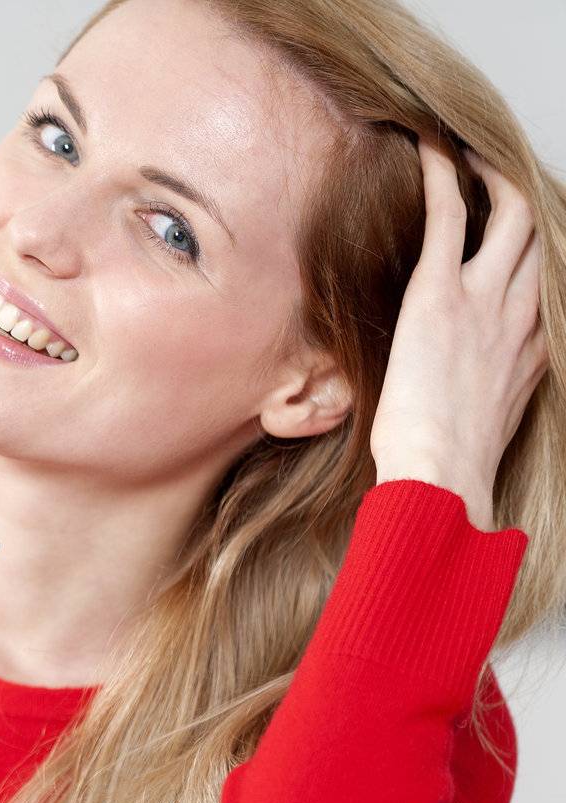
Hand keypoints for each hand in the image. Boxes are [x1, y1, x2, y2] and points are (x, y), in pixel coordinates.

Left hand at [370, 137, 547, 530]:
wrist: (442, 474)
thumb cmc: (448, 464)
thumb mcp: (488, 419)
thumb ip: (488, 389)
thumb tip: (461, 390)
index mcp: (539, 344)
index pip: (553, 273)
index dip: (540, 243)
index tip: (519, 227)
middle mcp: (526, 313)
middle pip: (546, 232)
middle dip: (525, 195)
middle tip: (496, 170)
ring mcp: (486, 300)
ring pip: (512, 211)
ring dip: (491, 172)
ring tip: (469, 148)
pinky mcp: (439, 295)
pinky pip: (447, 217)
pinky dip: (442, 174)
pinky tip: (429, 147)